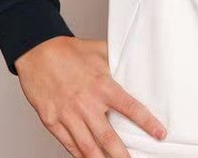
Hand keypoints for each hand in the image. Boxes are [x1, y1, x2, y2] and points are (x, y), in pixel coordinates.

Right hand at [14, 36, 165, 156]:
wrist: (37, 53)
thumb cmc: (68, 51)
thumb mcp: (98, 50)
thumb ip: (116, 59)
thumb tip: (134, 59)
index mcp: (102, 85)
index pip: (130, 108)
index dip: (147, 123)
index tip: (160, 134)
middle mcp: (87, 104)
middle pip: (109, 137)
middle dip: (123, 155)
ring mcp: (68, 115)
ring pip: (88, 147)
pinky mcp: (52, 121)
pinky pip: (68, 144)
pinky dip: (79, 156)